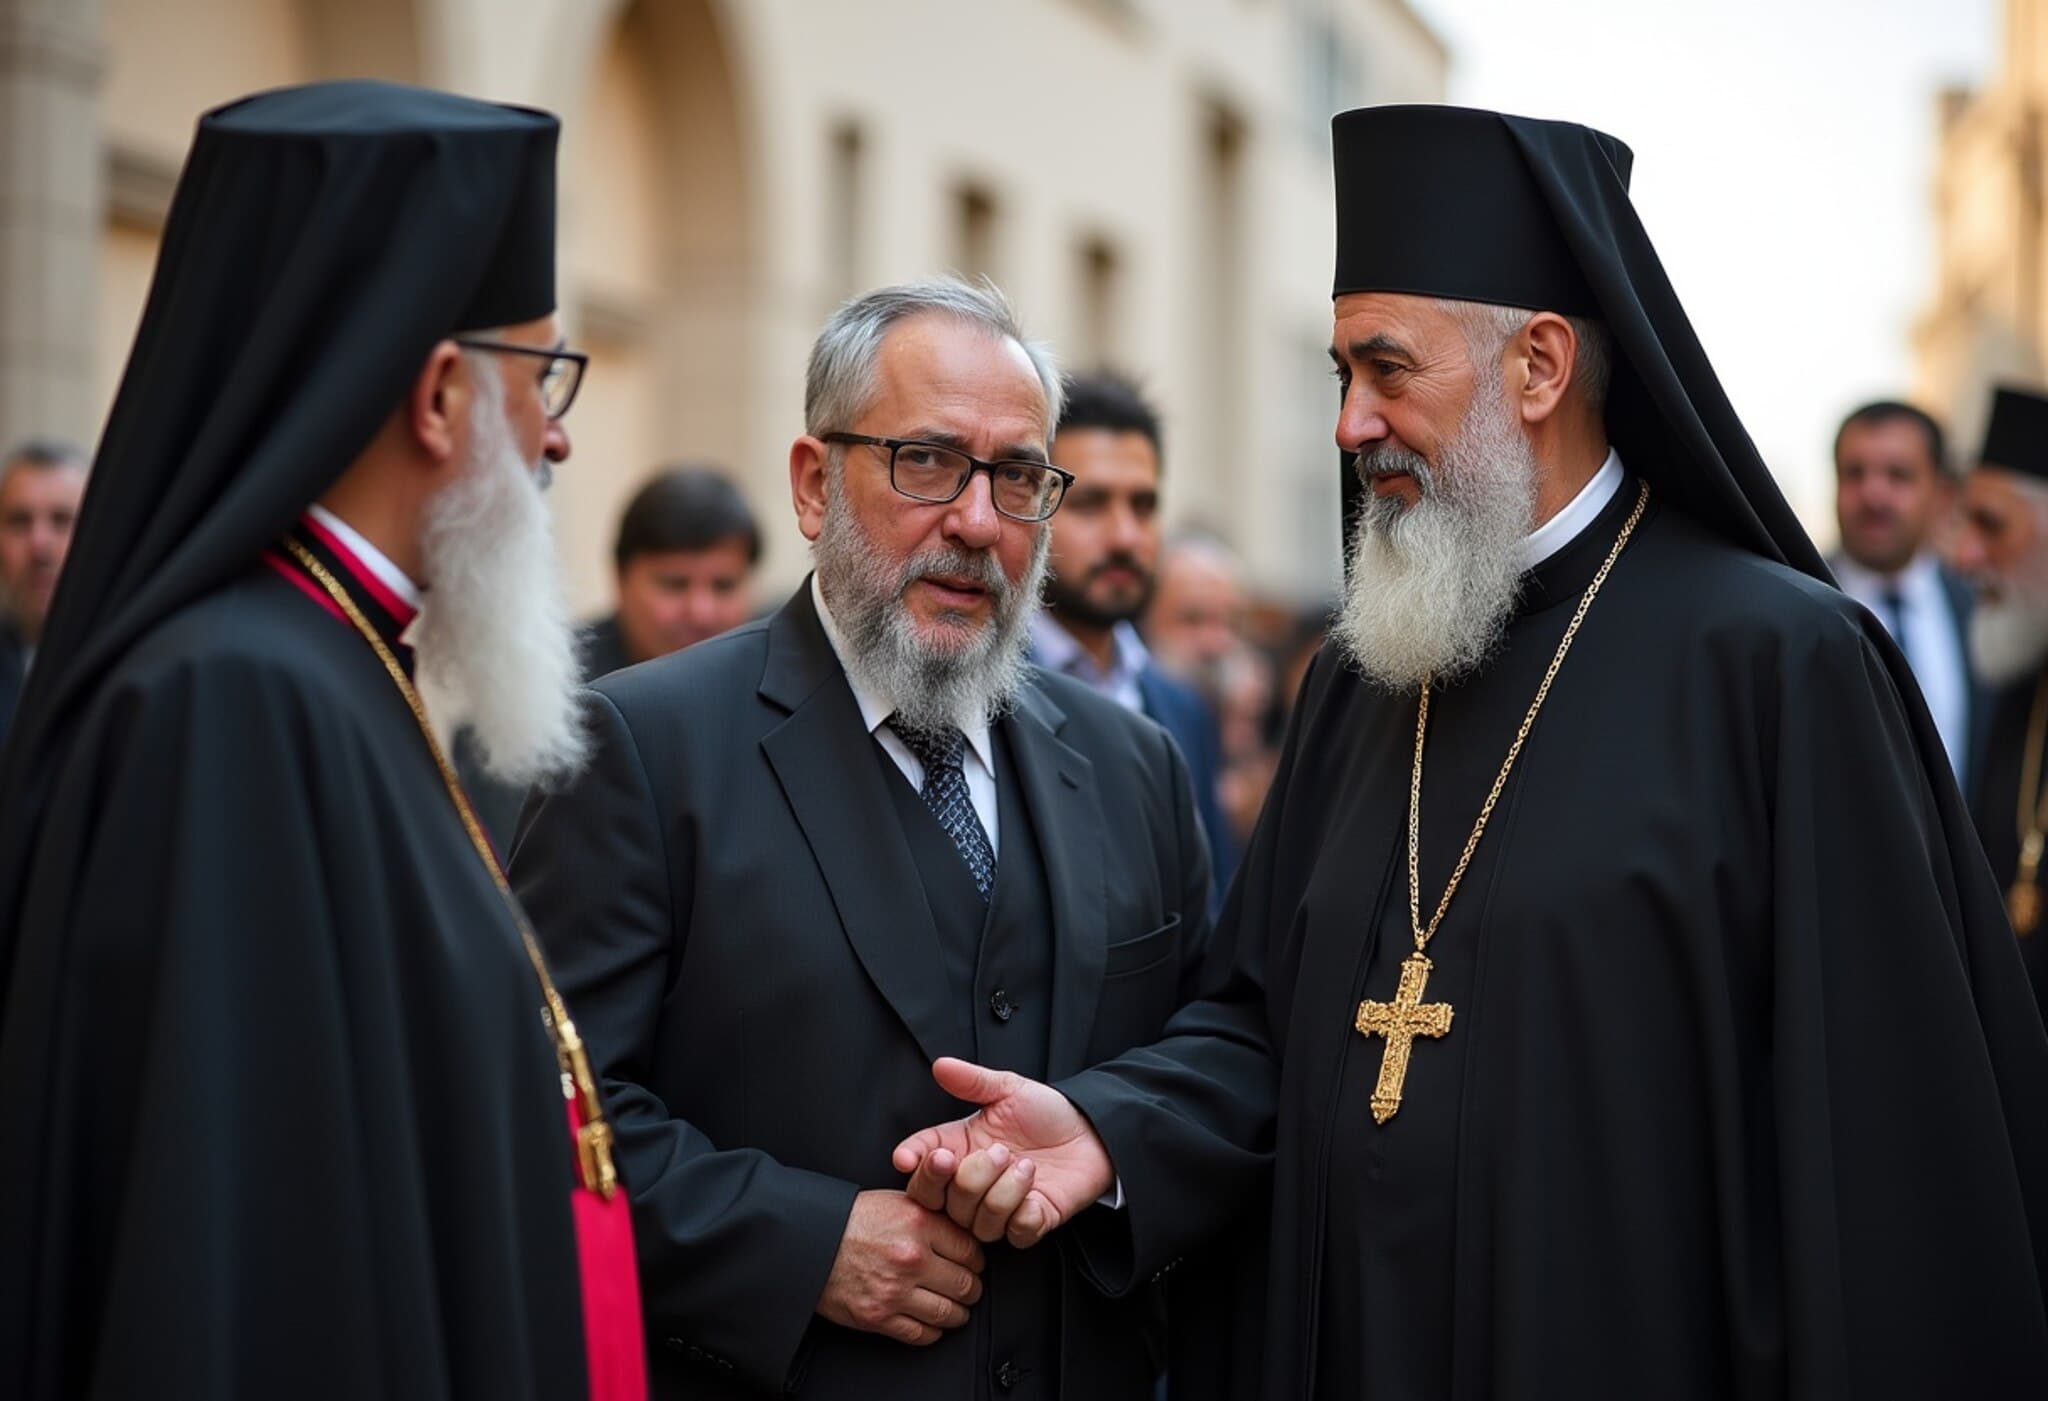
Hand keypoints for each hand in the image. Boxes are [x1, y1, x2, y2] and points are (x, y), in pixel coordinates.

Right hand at [816, 1190, 985, 1345]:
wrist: (810, 1242)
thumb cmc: (851, 1220)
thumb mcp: (896, 1201)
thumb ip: (931, 1214)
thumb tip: (962, 1230)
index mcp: (919, 1223)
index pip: (971, 1250)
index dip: (977, 1261)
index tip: (974, 1265)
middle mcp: (911, 1257)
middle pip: (966, 1284)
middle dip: (972, 1289)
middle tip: (970, 1288)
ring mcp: (895, 1290)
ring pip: (948, 1313)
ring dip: (958, 1314)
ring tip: (956, 1309)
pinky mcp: (879, 1316)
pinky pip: (921, 1334)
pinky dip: (933, 1333)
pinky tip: (932, 1323)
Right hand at [891, 1057, 1114, 1248]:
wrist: (1091, 1132)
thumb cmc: (1046, 1112)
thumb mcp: (1009, 1090)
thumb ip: (973, 1081)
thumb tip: (940, 1065)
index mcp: (959, 1149)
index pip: (920, 1163)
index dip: (912, 1161)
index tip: (907, 1158)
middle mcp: (971, 1183)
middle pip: (940, 1201)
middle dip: (966, 1179)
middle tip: (997, 1152)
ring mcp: (998, 1208)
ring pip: (976, 1221)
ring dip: (1001, 1192)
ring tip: (1025, 1165)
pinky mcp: (1027, 1225)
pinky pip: (1012, 1232)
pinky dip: (1022, 1210)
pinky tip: (1035, 1189)